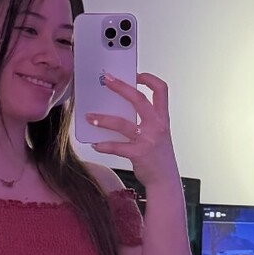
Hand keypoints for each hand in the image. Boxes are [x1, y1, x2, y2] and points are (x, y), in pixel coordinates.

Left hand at [85, 72, 179, 189]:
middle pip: (139, 99)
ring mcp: (149, 139)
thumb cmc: (158, 155)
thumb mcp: (157, 133)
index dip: (149, 79)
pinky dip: (104, 145)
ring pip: (122, 123)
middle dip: (121, 87)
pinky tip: (95, 144)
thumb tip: (118, 108)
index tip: (135, 74)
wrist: (165, 180)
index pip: (161, 90)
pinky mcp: (139, 154)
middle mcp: (158, 125)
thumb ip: (144, 120)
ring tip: (89, 117)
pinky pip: (117, 147)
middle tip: (106, 80)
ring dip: (103, 119)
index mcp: (163, 118)